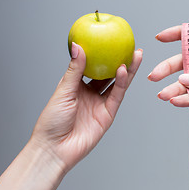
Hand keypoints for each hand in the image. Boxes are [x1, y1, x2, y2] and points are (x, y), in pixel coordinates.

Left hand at [31, 43, 142, 171]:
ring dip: (127, 70)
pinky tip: (124, 70)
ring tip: (136, 55)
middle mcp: (91, 93)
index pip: (93, 67)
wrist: (55, 148)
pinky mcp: (108, 114)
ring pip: (117, 84)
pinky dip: (121, 83)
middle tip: (131, 46)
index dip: (103, 55)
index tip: (111, 41)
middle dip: (122, 60)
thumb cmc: (52, 121)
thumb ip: (74, 69)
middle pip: (109, 74)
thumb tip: (78, 45)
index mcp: (78, 86)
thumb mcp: (63, 90)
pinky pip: (116, 95)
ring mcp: (101, 104)